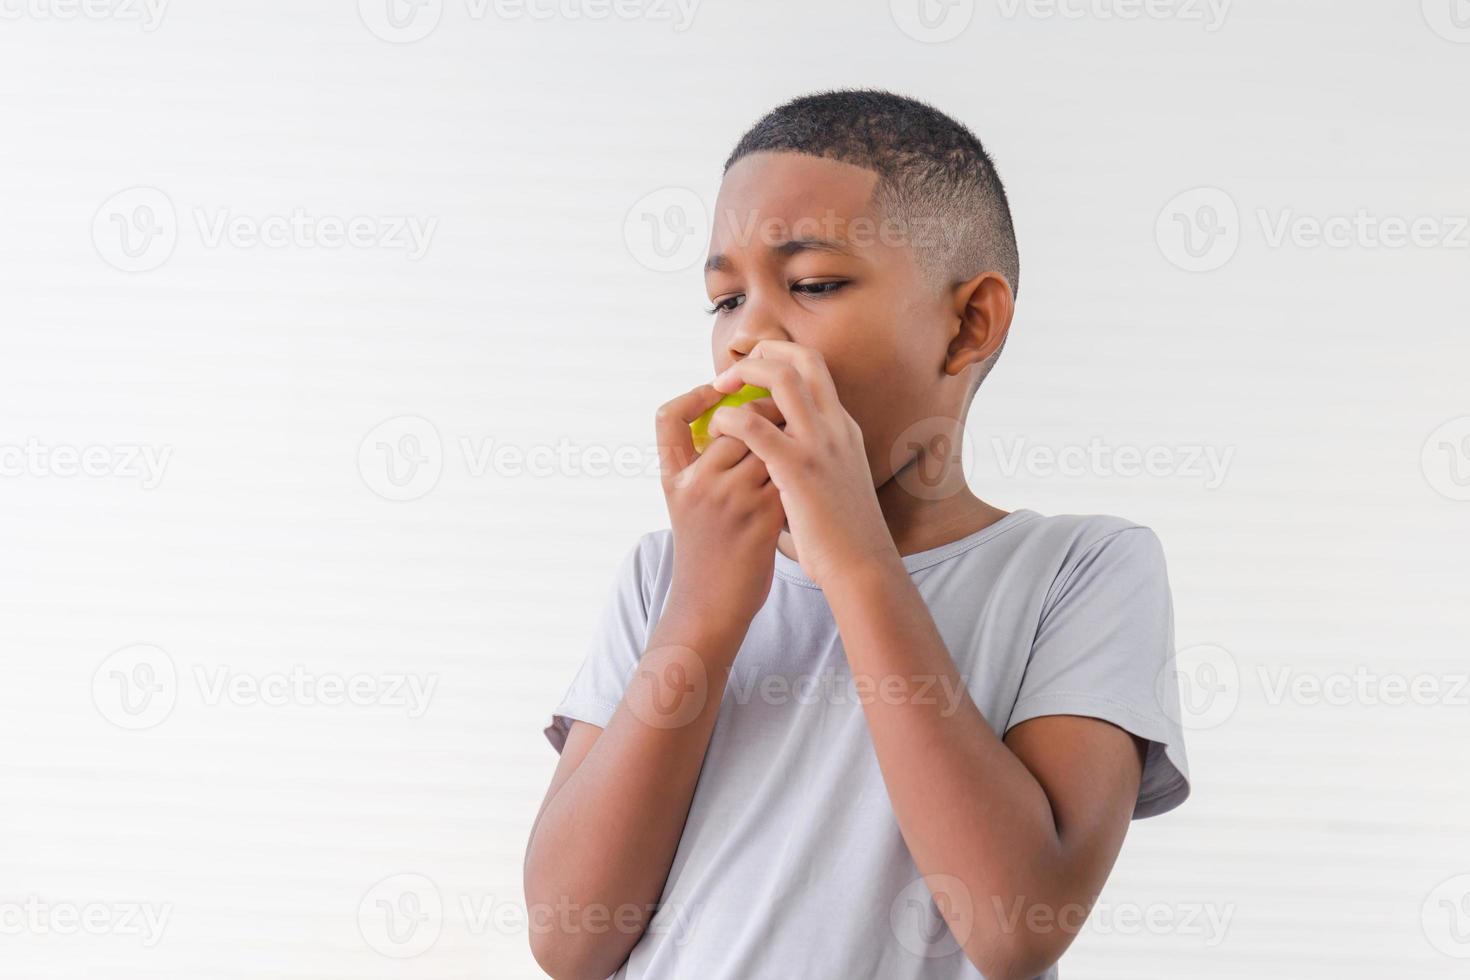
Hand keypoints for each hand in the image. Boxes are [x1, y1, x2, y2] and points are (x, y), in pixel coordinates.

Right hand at [656, 383, 787, 626]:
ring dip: (789, 437)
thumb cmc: (705, 550)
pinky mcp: (761, 519)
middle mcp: (697, 484)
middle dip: (763, 414)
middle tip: (782, 413)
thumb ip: (703, 463)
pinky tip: (807, 472)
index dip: (693, 396)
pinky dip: (800, 468)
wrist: (711, 605)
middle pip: (735, 423)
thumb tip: (737, 417)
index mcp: (674, 478)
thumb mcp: (688, 502)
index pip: (669, 417)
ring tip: (800, 440)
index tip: (719, 391)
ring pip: (768, 444)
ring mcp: (729, 501)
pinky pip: (787, 474)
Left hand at [705, 341, 896, 588]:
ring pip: (782, 378)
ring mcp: (820, 444)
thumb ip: (812, 463)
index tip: (753, 369)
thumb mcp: (836, 485)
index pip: (816, 369)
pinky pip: (756, 427)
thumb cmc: (844, 536)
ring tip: (720, 389)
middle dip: (764, 352)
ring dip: (746, 374)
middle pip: (802, 359)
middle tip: (732, 370)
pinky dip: (732, 418)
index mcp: (843, 429)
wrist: (863, 566)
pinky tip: (718, 429)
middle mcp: (835, 427)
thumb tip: (781, 460)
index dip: (782, 358)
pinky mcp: (799, 468)